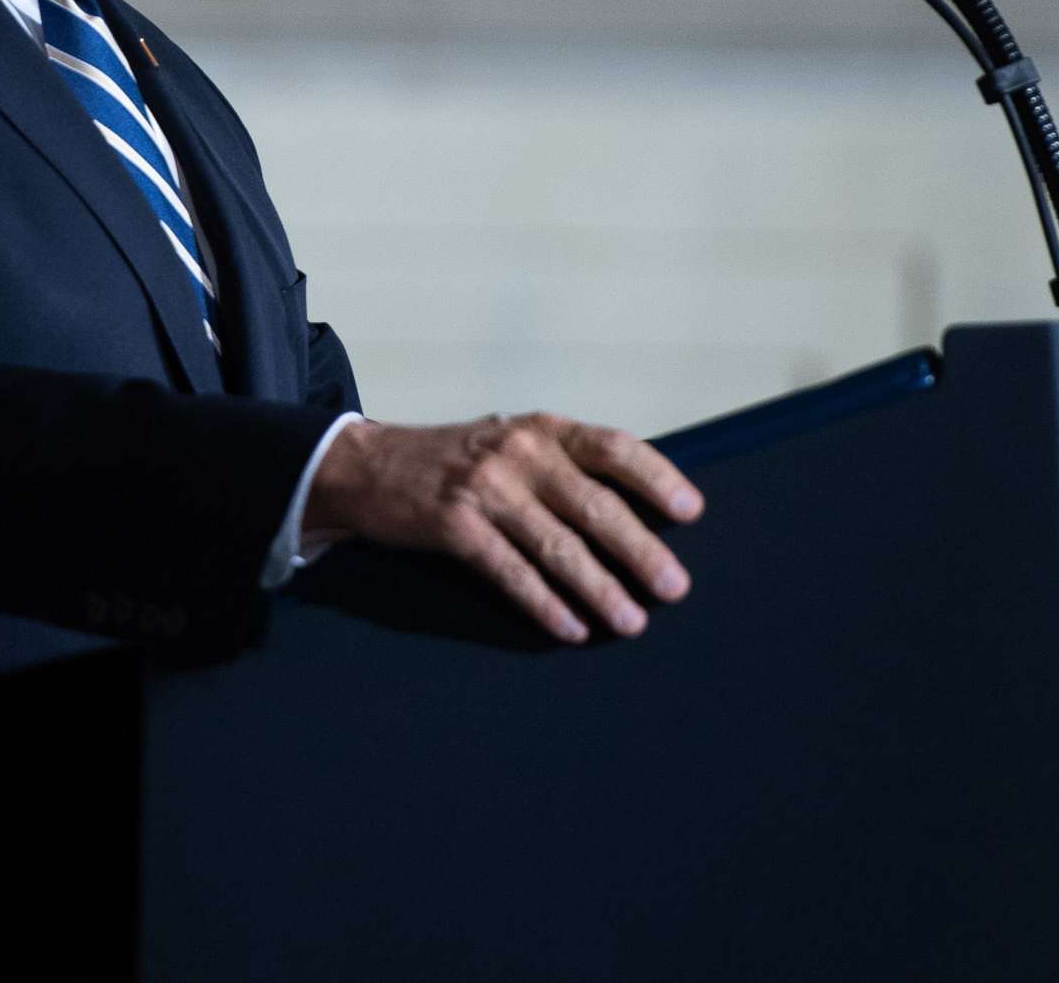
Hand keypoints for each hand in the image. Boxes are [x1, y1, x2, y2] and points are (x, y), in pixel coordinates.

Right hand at [300, 412, 702, 643]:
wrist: (367, 466)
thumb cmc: (453, 460)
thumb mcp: (511, 444)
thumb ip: (563, 466)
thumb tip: (635, 509)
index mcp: (541, 430)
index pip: (614, 447)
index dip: (657, 478)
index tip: (691, 510)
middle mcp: (518, 454)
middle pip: (595, 505)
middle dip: (641, 551)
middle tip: (674, 586)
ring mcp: (485, 489)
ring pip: (557, 546)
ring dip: (600, 589)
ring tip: (631, 621)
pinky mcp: (454, 525)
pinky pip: (511, 572)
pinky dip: (544, 604)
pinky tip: (570, 627)